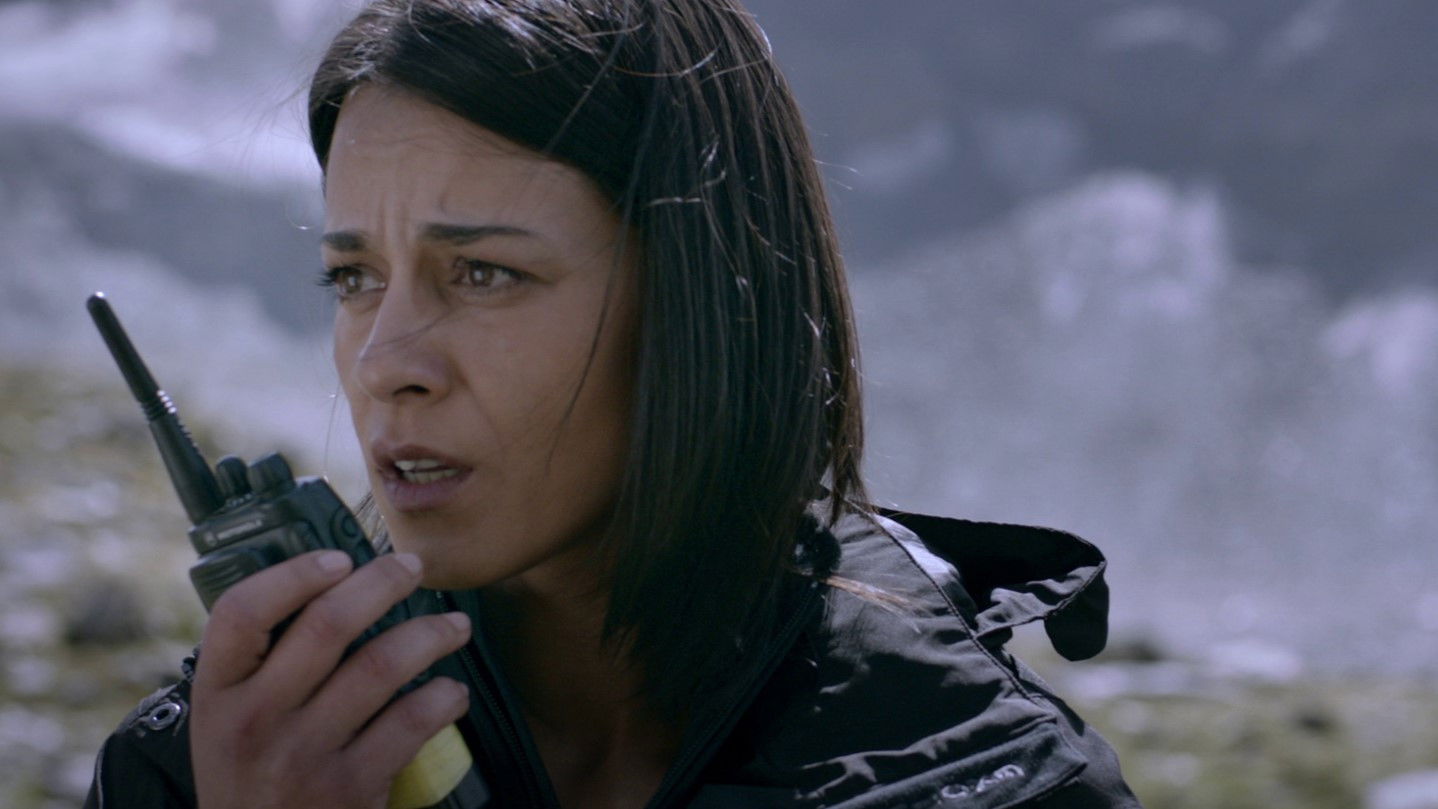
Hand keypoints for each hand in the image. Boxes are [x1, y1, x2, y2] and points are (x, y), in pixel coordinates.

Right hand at [190, 550, 471, 808]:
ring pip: (380, 665)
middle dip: (382, 583)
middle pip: (326, 625)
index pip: (240, 614)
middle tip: (413, 567)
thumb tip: (327, 589)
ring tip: (454, 625)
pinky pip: (411, 722)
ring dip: (430, 633)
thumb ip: (260, 666)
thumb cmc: (251, 780)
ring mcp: (301, 755)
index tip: (339, 558)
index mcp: (217, 694)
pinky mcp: (349, 788)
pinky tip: (452, 691)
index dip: (294, 574)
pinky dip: (443, 697)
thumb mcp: (227, 724)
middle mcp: (253, 720)